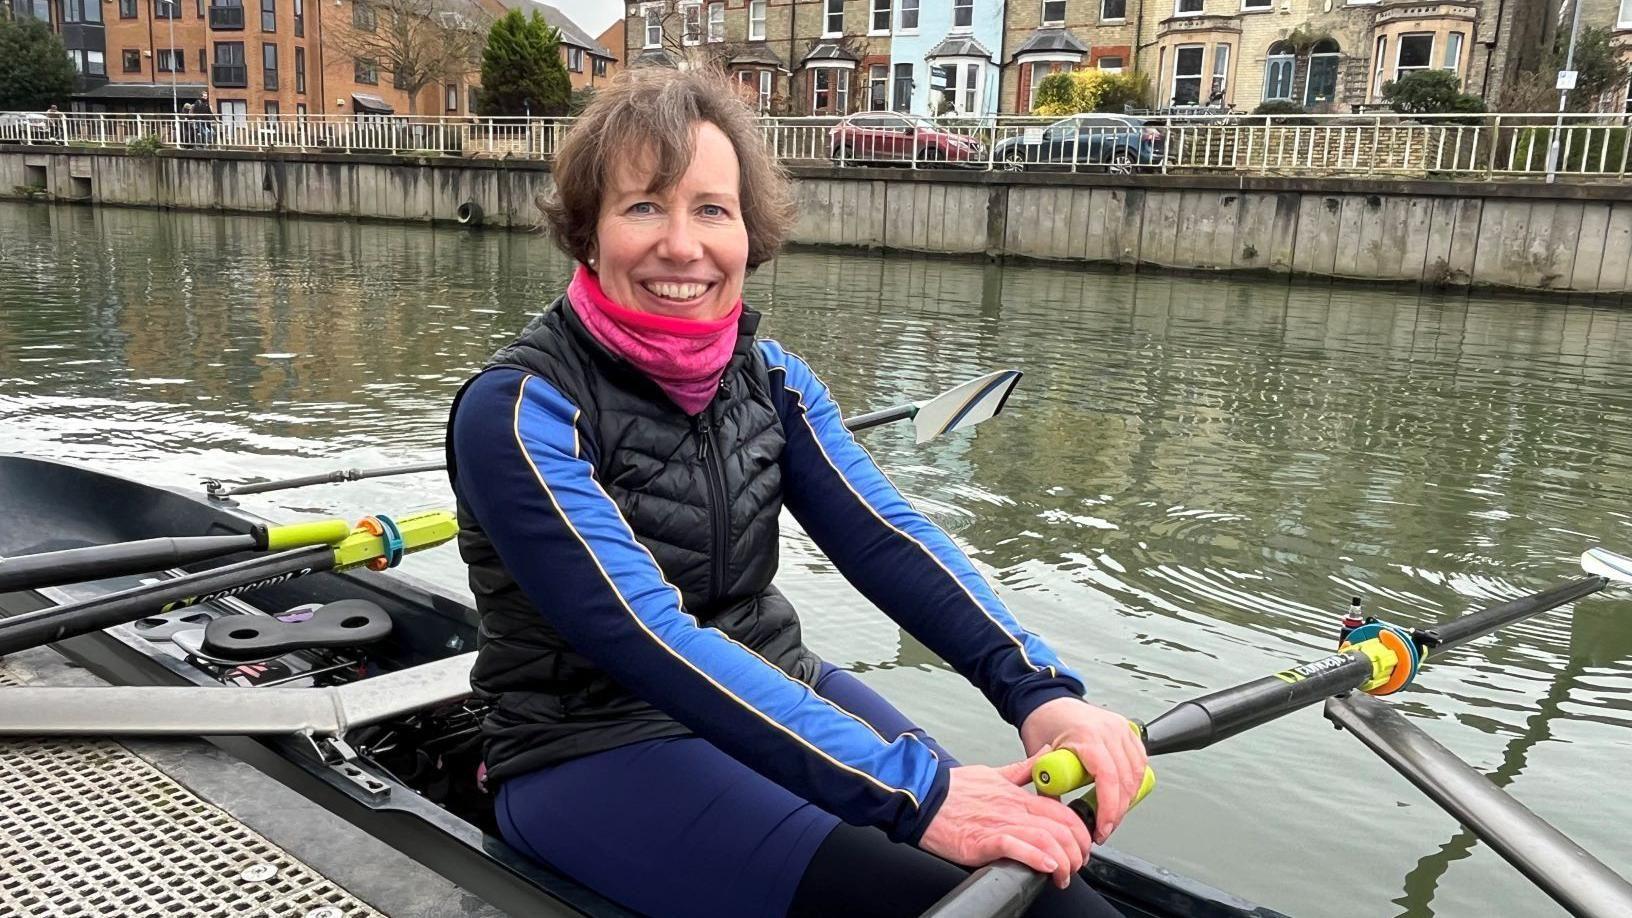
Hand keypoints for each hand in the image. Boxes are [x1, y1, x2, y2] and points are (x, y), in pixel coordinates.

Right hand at [917, 751, 1093, 889]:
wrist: (922, 797)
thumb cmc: (954, 789)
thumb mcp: (994, 772)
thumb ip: (1022, 769)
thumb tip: (1043, 755)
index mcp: (1018, 795)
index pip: (1063, 812)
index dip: (1079, 832)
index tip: (1080, 846)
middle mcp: (1013, 809)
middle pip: (1061, 828)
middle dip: (1077, 851)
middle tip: (1075, 867)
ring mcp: (999, 824)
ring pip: (1045, 840)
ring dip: (1062, 862)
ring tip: (1062, 876)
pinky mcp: (982, 841)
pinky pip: (1016, 847)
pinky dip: (1036, 858)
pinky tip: (1047, 868)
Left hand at [1019, 697, 1147, 843]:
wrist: (1048, 701)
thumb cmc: (1043, 724)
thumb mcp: (1039, 758)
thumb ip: (1049, 789)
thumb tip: (1059, 818)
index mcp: (1087, 736)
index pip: (1108, 778)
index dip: (1109, 808)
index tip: (1103, 828)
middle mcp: (1108, 730)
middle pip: (1126, 779)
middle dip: (1118, 810)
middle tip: (1105, 829)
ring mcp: (1120, 728)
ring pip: (1137, 772)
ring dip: (1128, 798)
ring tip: (1113, 815)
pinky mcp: (1126, 729)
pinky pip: (1139, 759)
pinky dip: (1135, 779)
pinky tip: (1125, 793)